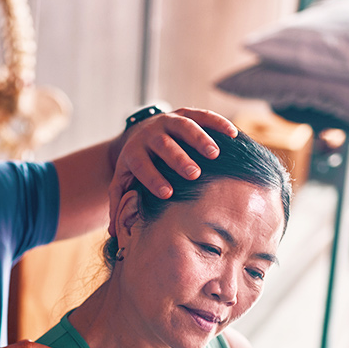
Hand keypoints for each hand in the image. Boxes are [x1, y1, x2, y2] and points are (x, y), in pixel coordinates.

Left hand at [107, 108, 237, 236]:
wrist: (138, 133)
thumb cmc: (135, 166)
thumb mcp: (122, 183)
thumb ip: (119, 205)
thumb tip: (115, 234)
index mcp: (133, 153)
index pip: (141, 165)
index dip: (153, 178)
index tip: (168, 193)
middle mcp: (149, 134)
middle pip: (163, 144)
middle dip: (178, 159)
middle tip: (194, 174)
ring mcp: (168, 121)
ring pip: (183, 126)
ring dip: (199, 139)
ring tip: (214, 155)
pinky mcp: (184, 113)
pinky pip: (202, 115)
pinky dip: (218, 123)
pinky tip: (233, 135)